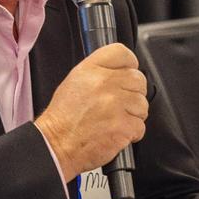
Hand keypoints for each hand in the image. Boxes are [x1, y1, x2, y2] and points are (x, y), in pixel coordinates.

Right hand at [35, 43, 147, 177]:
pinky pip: (140, 125)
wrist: (56, 145)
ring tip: (114, 120)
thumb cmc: (63, 118)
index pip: (123, 53)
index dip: (129, 64)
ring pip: (142, 104)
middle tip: (119, 104)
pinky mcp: (123, 125)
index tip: (126, 73)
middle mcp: (105, 83)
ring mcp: (116, 104)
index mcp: (91, 69)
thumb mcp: (75, 81)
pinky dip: (131, 132)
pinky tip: (115, 132)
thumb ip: (100, 71)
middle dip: (132, 93)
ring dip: (133, 114)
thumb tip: (122, 71)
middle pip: (138, 79)